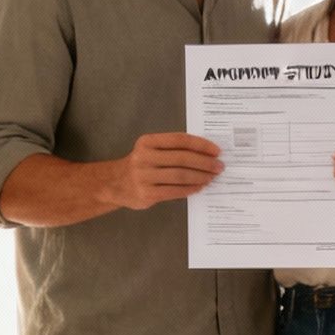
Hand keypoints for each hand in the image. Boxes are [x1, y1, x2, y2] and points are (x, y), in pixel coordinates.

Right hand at [105, 132, 223, 209]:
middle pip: (182, 159)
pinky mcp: (147, 194)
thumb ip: (173, 149)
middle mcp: (144, 157)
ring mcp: (144, 177)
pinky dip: (190, 189)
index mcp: (147, 142)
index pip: (180, 140)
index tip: (216, 151)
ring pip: (180, 176)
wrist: (115, 183)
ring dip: (200, 177)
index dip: (201, 145)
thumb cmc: (141, 164)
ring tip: (212, 177)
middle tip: (219, 166)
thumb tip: (205, 154)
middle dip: (205, 163)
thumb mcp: (151, 150)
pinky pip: (175, 191)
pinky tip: (199, 187)